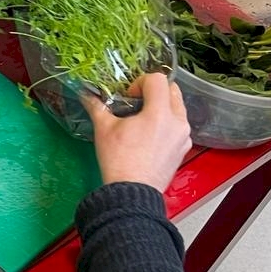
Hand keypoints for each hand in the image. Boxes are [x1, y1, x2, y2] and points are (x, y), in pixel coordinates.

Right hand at [83, 72, 191, 192]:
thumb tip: (87, 95)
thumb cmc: (118, 159)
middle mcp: (178, 122)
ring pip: (178, 109)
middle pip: (173, 90)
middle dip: (155, 92)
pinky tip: (150, 137)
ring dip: (162, 107)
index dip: (140, 82)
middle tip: (137, 103)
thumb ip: (97, 107)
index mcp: (159, 113)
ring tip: (143, 121)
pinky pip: (178, 127)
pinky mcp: (183, 149)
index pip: (158, 80)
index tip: (128, 96)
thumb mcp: (104, 129)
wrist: (132, 191)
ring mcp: (183, 137)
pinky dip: (167, 125)